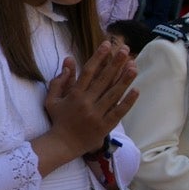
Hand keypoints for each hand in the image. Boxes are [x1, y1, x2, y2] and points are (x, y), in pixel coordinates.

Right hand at [42, 42, 138, 156]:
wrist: (62, 144)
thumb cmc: (58, 120)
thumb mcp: (52, 99)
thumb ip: (59, 80)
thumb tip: (69, 61)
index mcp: (74, 95)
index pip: (88, 71)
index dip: (99, 57)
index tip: (107, 45)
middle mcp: (86, 103)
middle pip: (103, 79)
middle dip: (115, 63)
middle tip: (125, 50)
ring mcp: (96, 115)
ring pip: (113, 94)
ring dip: (124, 80)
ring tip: (134, 66)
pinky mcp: (105, 126)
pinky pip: (118, 112)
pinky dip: (128, 102)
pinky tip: (136, 90)